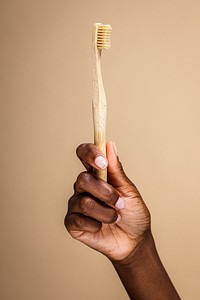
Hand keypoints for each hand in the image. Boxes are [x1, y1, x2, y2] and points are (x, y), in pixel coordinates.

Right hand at [64, 141, 149, 260]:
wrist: (134, 241)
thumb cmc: (133, 213)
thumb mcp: (129, 191)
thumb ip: (117, 170)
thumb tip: (110, 144)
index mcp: (97, 174)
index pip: (84, 154)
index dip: (89, 153)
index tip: (102, 162)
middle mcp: (84, 187)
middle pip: (83, 179)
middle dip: (106, 193)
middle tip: (120, 204)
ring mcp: (76, 204)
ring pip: (84, 202)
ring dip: (105, 212)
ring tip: (115, 218)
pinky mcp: (72, 222)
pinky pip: (78, 219)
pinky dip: (95, 225)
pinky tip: (100, 228)